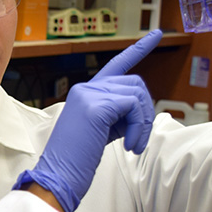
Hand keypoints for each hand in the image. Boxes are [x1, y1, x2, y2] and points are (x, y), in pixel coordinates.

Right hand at [14, 31, 160, 211]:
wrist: (57, 176)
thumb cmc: (76, 161)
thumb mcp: (101, 131)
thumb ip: (117, 114)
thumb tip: (141, 112)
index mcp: (85, 93)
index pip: (117, 65)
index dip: (139, 49)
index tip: (155, 35)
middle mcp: (86, 89)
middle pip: (135, 84)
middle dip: (145, 113)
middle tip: (138, 141)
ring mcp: (89, 95)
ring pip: (137, 94)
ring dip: (143, 123)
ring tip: (133, 145)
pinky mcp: (96, 107)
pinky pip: (133, 107)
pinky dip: (138, 128)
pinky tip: (129, 146)